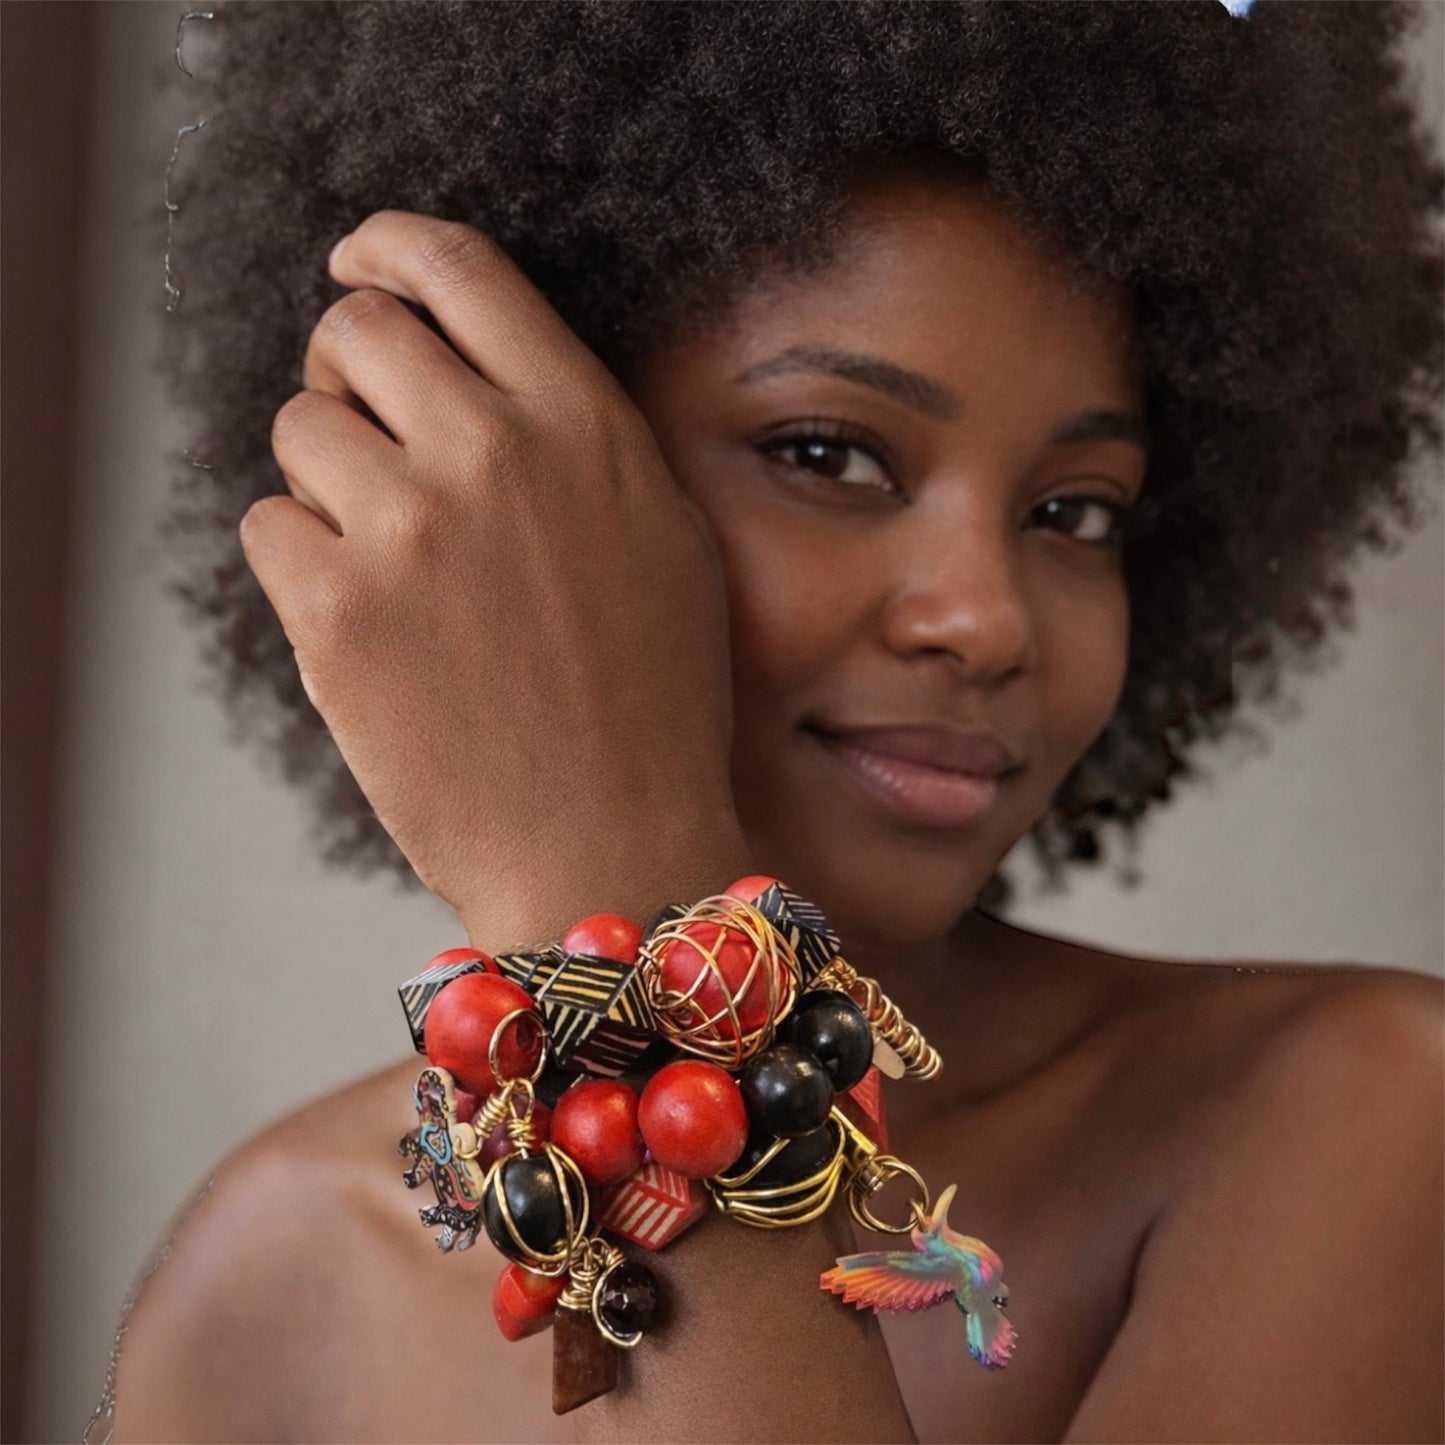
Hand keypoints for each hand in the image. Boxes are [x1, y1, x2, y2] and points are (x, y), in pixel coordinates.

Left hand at [241, 211, 747, 944]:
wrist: (608, 845)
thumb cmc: (649, 704)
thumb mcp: (663, 540)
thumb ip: (577, 434)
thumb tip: (476, 371)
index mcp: (585, 425)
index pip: (457, 265)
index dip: (389, 247)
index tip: (360, 263)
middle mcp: (495, 453)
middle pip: (356, 330)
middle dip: (345, 366)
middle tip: (364, 426)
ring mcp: (410, 529)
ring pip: (300, 427)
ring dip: (327, 478)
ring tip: (388, 558)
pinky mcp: (336, 612)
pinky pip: (268, 525)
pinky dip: (300, 563)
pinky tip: (363, 619)